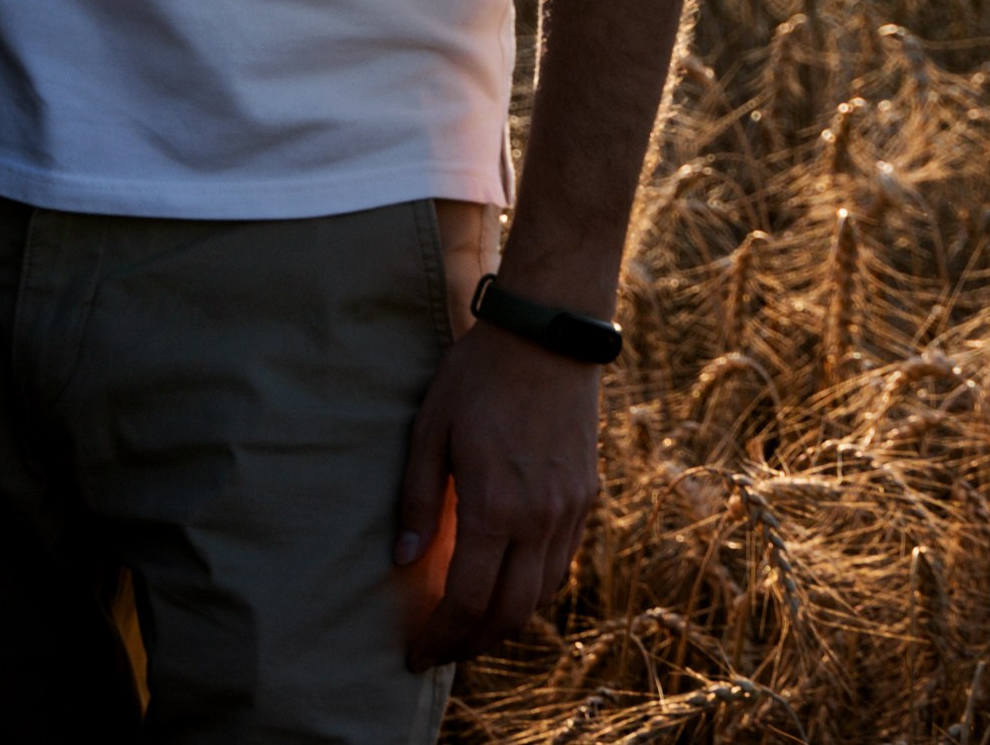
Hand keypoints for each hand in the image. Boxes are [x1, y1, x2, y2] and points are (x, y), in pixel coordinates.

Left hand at [395, 318, 602, 669]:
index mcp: (495, 507)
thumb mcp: (431, 426)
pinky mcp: (585, 497)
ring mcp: (569, 511)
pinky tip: (509, 582)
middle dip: (472, 643)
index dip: (441, 636)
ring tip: (471, 624)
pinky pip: (561, 564)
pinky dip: (533, 589)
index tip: (416, 654)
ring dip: (505, 622)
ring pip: (541, 595)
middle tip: (441, 650)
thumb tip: (404, 558)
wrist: (548, 335)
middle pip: (509, 614)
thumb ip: (419, 498)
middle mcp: (539, 520)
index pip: (468, 600)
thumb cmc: (479, 374)